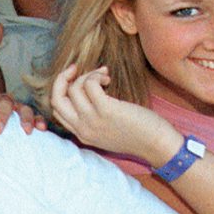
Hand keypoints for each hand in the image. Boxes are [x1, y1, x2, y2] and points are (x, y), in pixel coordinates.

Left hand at [0, 89, 44, 133]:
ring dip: (25, 118)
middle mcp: (2, 100)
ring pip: (23, 108)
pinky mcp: (27, 117)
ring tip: (25, 131)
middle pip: (4, 102)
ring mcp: (16, 108)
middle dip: (1, 115)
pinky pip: (36, 116)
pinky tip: (41, 129)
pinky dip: (39, 121)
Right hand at [49, 63, 179, 163]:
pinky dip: (96, 75)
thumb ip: (94, 117)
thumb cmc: (139, 134)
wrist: (157, 144)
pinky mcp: (105, 110)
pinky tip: (108, 78)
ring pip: (74, 88)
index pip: (57, 109)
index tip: (76, 80)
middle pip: (55, 98)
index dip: (62, 90)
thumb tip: (88, 89)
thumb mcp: (108, 130)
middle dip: (62, 78)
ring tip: (104, 76)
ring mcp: (92, 120)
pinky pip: (89, 84)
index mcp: (81, 133)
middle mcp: (82, 128)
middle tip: (75, 69)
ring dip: (88, 75)